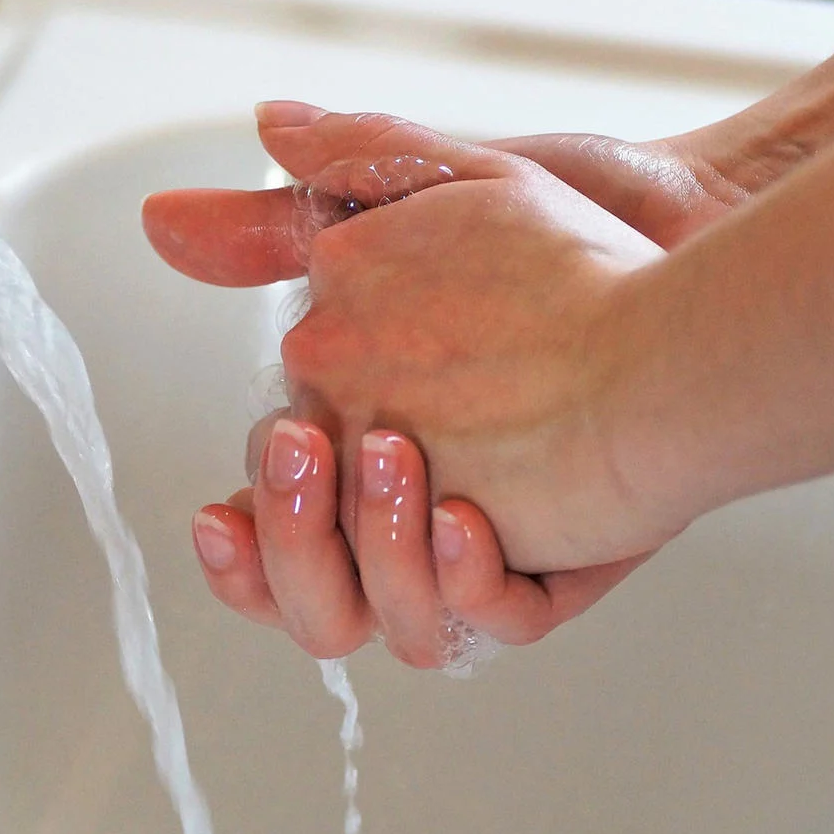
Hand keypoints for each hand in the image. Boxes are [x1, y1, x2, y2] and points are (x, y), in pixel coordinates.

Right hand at [141, 102, 807, 657]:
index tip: (217, 513)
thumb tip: (160, 220)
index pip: (269, 529)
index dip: (237, 543)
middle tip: (310, 452)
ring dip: (377, 555)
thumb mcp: (393, 212)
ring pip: (394, 621)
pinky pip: (497, 618)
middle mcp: (412, 506)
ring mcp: (484, 534)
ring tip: (401, 458)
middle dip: (292, 545)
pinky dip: (469, 582)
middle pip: (316, 596)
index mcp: (358, 441)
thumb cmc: (542, 225)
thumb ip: (274, 227)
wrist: (673, 230)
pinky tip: (474, 514)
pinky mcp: (560, 555)